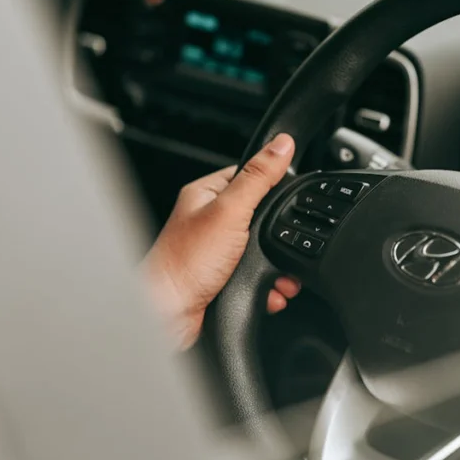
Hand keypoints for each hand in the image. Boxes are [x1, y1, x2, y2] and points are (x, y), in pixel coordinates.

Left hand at [143, 134, 300, 349]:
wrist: (169, 315)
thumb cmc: (185, 263)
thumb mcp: (230, 211)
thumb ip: (259, 177)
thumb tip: (282, 144)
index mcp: (206, 195)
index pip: (249, 175)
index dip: (273, 184)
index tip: (290, 196)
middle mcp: (210, 221)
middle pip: (261, 215)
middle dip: (279, 235)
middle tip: (285, 243)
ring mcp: (217, 251)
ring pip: (263, 249)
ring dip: (278, 265)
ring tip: (281, 275)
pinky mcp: (224, 278)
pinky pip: (259, 276)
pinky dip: (270, 286)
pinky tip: (270, 291)